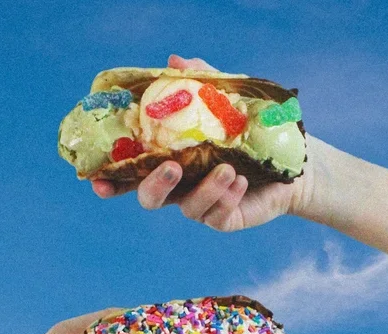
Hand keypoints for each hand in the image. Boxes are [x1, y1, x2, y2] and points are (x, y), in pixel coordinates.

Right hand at [92, 55, 315, 231]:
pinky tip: (242, 180)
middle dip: (154, 186)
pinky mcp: (224, 218)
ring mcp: (201, 205)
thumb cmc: (251, 128)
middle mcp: (180, 186)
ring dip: (206, 187)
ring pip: (189, 207)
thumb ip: (199, 82)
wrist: (291, 159)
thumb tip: (174, 61)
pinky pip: (217, 214)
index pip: (133, 173)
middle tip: (171, 167)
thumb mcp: (226, 98)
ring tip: (228, 167)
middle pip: (150, 198)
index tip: (96, 181)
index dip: (111, 180)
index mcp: (170, 159)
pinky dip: (228, 195)